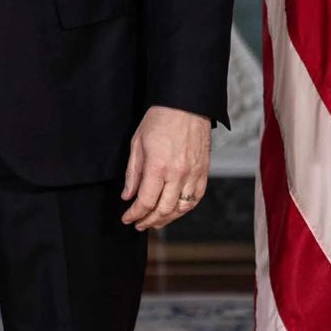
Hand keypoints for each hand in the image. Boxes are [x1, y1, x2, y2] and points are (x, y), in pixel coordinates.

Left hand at [119, 105, 211, 230]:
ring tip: (154, 222)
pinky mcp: (204, 173)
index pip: (145, 201)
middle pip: (163, 209)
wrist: (186, 105)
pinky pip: (195, 199)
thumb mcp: (137, 144)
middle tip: (139, 224)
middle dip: (149, 221)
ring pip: (181, 208)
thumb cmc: (159, 120)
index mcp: (158, 166)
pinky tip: (174, 211)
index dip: (134, 214)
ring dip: (166, 219)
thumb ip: (132, 173)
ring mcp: (194, 174)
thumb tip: (128, 196)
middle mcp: (178, 174)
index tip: (127, 218)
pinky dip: (184, 209)